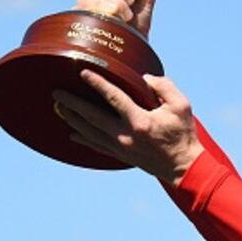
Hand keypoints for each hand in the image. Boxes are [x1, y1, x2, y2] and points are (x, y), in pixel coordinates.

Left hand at [52, 71, 203, 185]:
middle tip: (57, 92)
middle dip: (73, 103)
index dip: (97, 83)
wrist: (184, 167)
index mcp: (139, 121)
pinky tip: (72, 133)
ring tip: (59, 108)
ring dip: (73, 119)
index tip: (83, 72)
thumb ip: (164, 87)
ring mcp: (121, 147)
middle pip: (92, 116)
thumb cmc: (183, 135)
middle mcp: (125, 135)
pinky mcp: (121, 156)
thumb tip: (144, 78)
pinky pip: (96, 146)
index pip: (113, 98)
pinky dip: (83, 139)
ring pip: (90, 132)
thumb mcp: (181, 106)